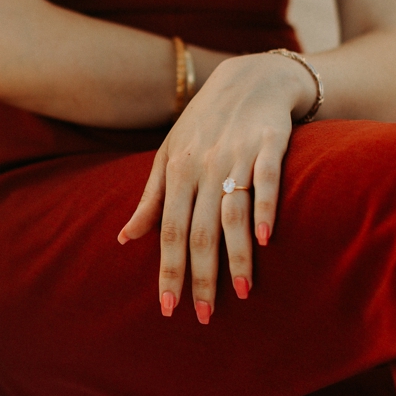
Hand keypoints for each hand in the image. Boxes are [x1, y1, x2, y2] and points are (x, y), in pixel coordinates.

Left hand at [117, 53, 314, 322]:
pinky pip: (268, 181)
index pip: (167, 231)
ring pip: (232, 213)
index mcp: (176, 173)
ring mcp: (237, 157)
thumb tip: (125, 238)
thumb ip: (150, 199)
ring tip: (239, 292)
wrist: (249, 78)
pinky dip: (266, 209)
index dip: (167, 270)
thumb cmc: (203, 124)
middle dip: (200, 275)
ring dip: (236, 254)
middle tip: (203, 316)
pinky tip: (267, 240)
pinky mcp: (270, 146)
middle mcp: (204, 168)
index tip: (168, 308)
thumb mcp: (168, 156)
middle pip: (198, 230)